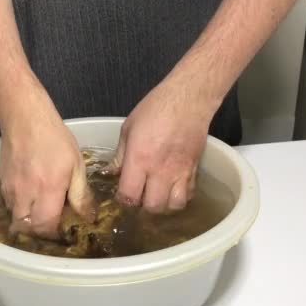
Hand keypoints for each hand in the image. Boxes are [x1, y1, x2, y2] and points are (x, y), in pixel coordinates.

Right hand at [0, 83, 93, 238]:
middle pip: (28, 228)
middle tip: (53, 227)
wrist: (25, 116)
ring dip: (29, 222)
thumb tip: (87, 217)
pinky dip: (20, 209)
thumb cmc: (55, 138)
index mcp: (47, 189)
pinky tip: (31, 200)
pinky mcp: (2, 183)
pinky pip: (10, 205)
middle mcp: (25, 193)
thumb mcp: (76, 165)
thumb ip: (80, 194)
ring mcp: (10, 189)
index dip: (55, 235)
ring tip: (43, 214)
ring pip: (16, 219)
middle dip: (40, 233)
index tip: (65, 232)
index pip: (47, 226)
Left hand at [107, 71, 220, 212]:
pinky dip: (180, 197)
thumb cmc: (155, 109)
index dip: (124, 200)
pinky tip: (173, 188)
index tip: (123, 195)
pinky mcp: (194, 169)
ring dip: (163, 205)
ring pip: (174, 205)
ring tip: (157, 195)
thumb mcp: (128, 128)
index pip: (130, 195)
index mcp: (140, 159)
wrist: (188, 99)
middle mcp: (160, 170)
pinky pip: (189, 194)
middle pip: (152, 206)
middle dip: (143, 206)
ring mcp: (180, 172)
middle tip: (140, 196)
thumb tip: (111, 173)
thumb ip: (120, 155)